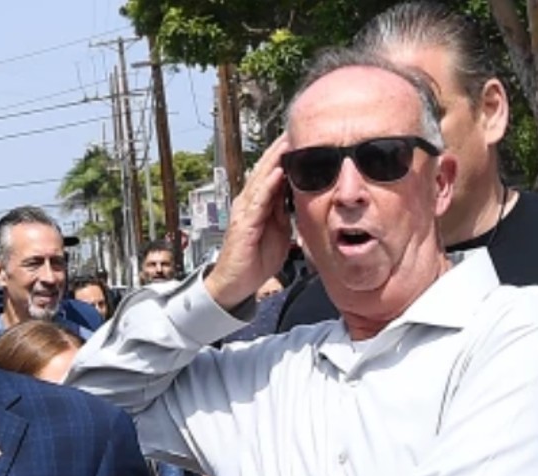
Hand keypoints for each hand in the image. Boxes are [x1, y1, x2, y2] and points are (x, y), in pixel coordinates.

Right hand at [206, 135, 292, 311]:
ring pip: (261, 179)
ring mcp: (244, 211)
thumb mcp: (279, 232)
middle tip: (295, 129)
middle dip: (280, 149)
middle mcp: (249, 202)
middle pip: (265, 169)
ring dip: (275, 159)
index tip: (301, 138)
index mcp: (259, 203)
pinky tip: (278, 171)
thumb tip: (299, 198)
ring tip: (289, 141)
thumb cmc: (256, 259)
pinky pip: (257, 201)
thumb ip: (285, 213)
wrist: (236, 283)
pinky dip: (268, 184)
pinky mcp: (243, 224)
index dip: (284, 155)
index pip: (272, 173)